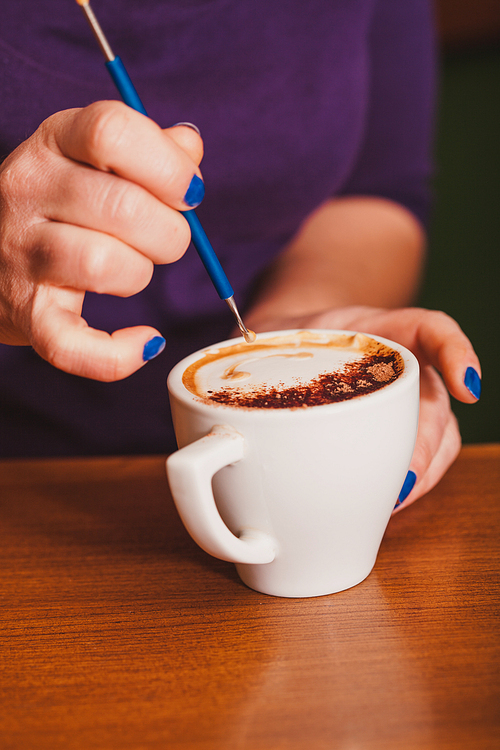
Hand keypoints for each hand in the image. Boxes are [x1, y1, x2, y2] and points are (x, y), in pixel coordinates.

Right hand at [0, 101, 203, 379]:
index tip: (188, 192)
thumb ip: (147, 149)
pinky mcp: (26, 314)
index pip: (111, 132)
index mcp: (53, 142)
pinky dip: (119, 355)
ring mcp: (21, 254)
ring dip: (141, 275)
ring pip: (105, 265)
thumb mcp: (93, 158)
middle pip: (123, 208)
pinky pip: (73, 346)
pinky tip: (146, 341)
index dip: (167, 165)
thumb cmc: (60, 202)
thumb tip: (190, 147)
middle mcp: (28, 191)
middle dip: (170, 232)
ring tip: (133, 270)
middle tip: (163, 240)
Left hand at [247, 306, 481, 510]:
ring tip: (394, 500)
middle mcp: (398, 365)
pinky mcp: (395, 431)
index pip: (429, 328)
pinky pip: (422, 457)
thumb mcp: (262, 336)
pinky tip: (388, 504)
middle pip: (433, 401)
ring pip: (440, 435)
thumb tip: (206, 419)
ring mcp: (403, 400)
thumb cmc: (283, 338)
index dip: (455, 352)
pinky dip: (410, 483)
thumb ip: (240, 362)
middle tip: (400, 483)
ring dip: (423, 472)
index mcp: (373, 330)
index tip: (467, 387)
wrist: (294, 338)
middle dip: (425, 446)